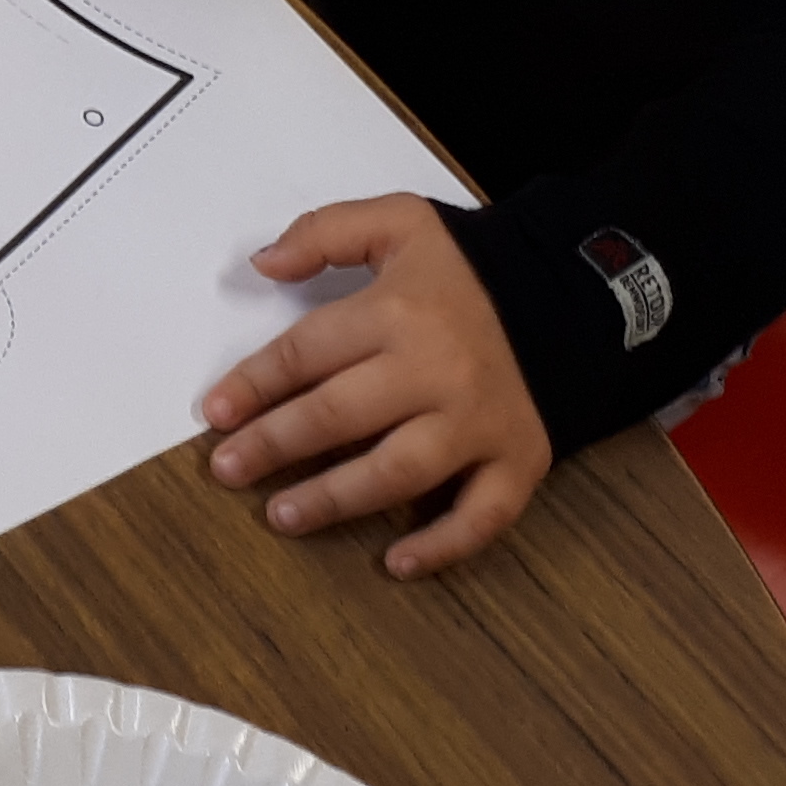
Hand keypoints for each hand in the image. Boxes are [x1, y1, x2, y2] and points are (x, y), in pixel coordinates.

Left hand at [200, 194, 553, 575]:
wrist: (571, 297)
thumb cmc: (472, 269)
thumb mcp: (401, 222)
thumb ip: (326, 232)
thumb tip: (262, 263)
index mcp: (400, 312)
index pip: (307, 353)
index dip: (253, 385)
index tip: (213, 414)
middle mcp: (438, 372)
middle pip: (340, 415)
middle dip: (274, 444)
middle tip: (226, 470)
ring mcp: (480, 422)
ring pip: (398, 471)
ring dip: (335, 499)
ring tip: (281, 515)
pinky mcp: (520, 459)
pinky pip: (483, 515)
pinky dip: (442, 545)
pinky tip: (395, 563)